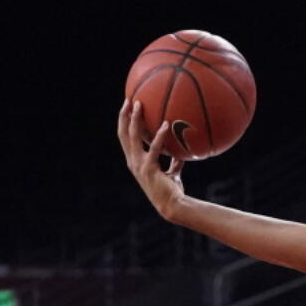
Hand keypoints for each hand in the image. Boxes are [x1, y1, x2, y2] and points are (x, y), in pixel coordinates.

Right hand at [118, 100, 185, 220]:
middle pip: (123, 134)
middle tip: (129, 100)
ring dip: (135, 119)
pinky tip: (165, 124)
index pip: (125, 138)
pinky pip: (154, 148)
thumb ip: (174, 162)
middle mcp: (133, 161)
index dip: (124, 122)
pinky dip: (159, 136)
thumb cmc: (172, 191)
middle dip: (124, 116)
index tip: (127, 107)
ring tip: (139, 104)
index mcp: (135, 161)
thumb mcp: (172, 173)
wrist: (172, 205)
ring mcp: (139, 165)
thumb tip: (181, 152)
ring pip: (133, 137)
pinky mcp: (149, 168)